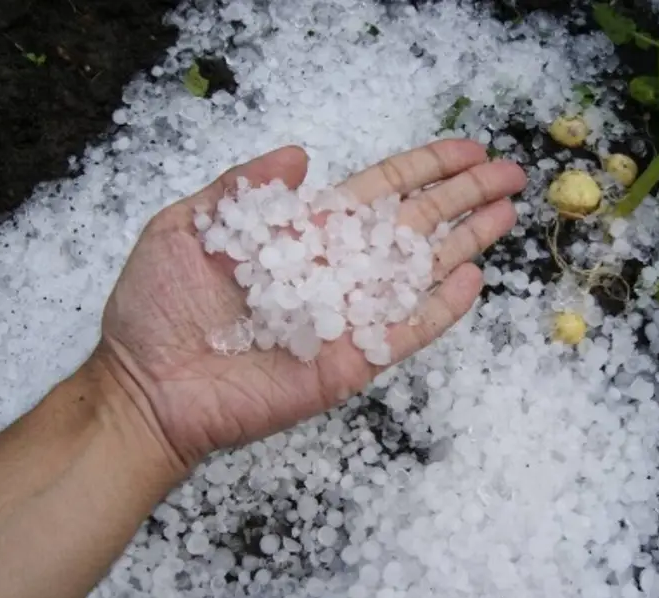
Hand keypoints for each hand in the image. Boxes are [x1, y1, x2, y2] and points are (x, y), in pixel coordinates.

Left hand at [96, 140, 525, 470]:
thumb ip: (243, 188)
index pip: (380, 192)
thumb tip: (300, 151)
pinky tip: (473, 280)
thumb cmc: (157, 308)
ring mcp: (347, 318)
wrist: (146, 387)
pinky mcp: (350, 362)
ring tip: (508, 214)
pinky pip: (404, 332)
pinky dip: (440, 309)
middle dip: (463, 197)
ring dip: (466, 243)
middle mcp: (335, 270)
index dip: (425, 168)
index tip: (468, 150)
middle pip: (414, 225)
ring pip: (420, 273)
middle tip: (512, 173)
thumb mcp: (186, 227)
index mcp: (304, 233)